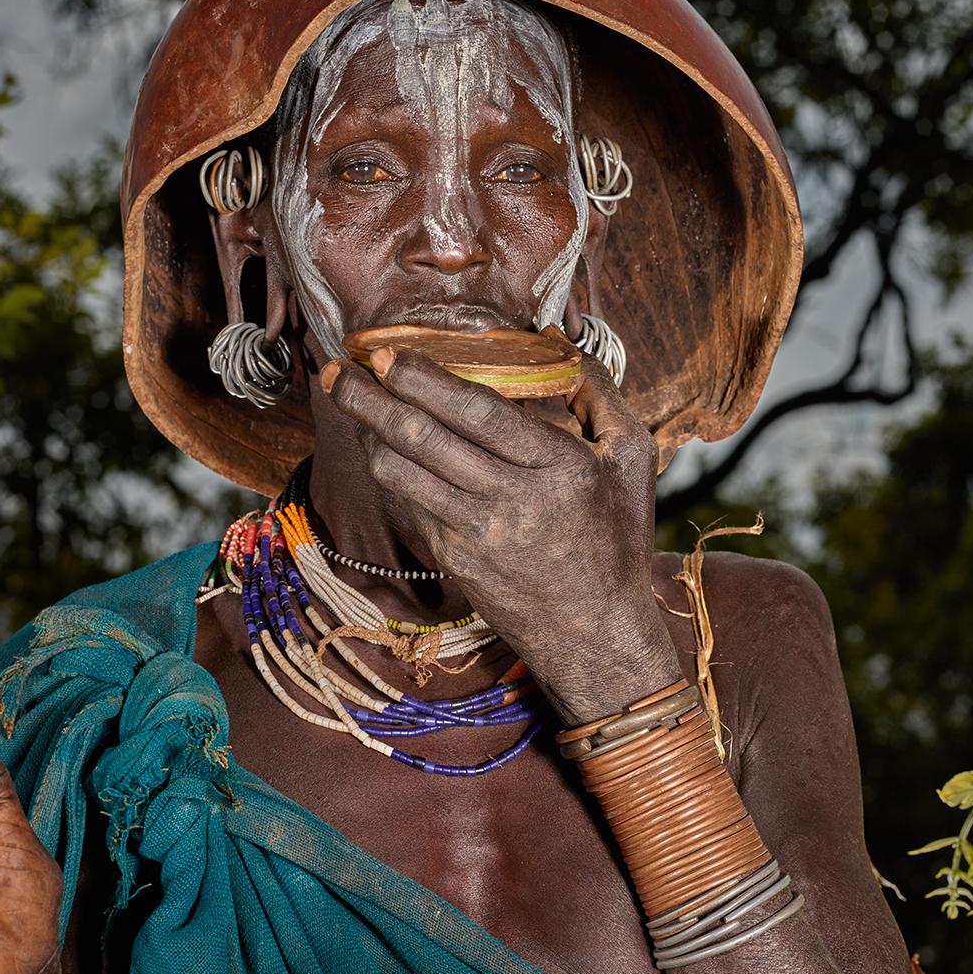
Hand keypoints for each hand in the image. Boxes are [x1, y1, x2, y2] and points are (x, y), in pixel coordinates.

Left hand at [327, 341, 680, 721]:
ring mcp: (476, 535)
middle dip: (372, 397)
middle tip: (339, 368)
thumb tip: (554, 338)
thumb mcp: (632, 459)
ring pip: (402, 472)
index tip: (389, 355)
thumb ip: (599, 393)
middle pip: (424, 439)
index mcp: (561, 469)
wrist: (596, 635)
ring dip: (367, 431)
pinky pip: (408, 502)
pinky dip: (389, 467)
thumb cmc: (618, 539)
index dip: (425, 381)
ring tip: (349, 398)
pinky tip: (380, 443)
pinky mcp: (453, 560)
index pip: (478, 414)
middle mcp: (513, 503)